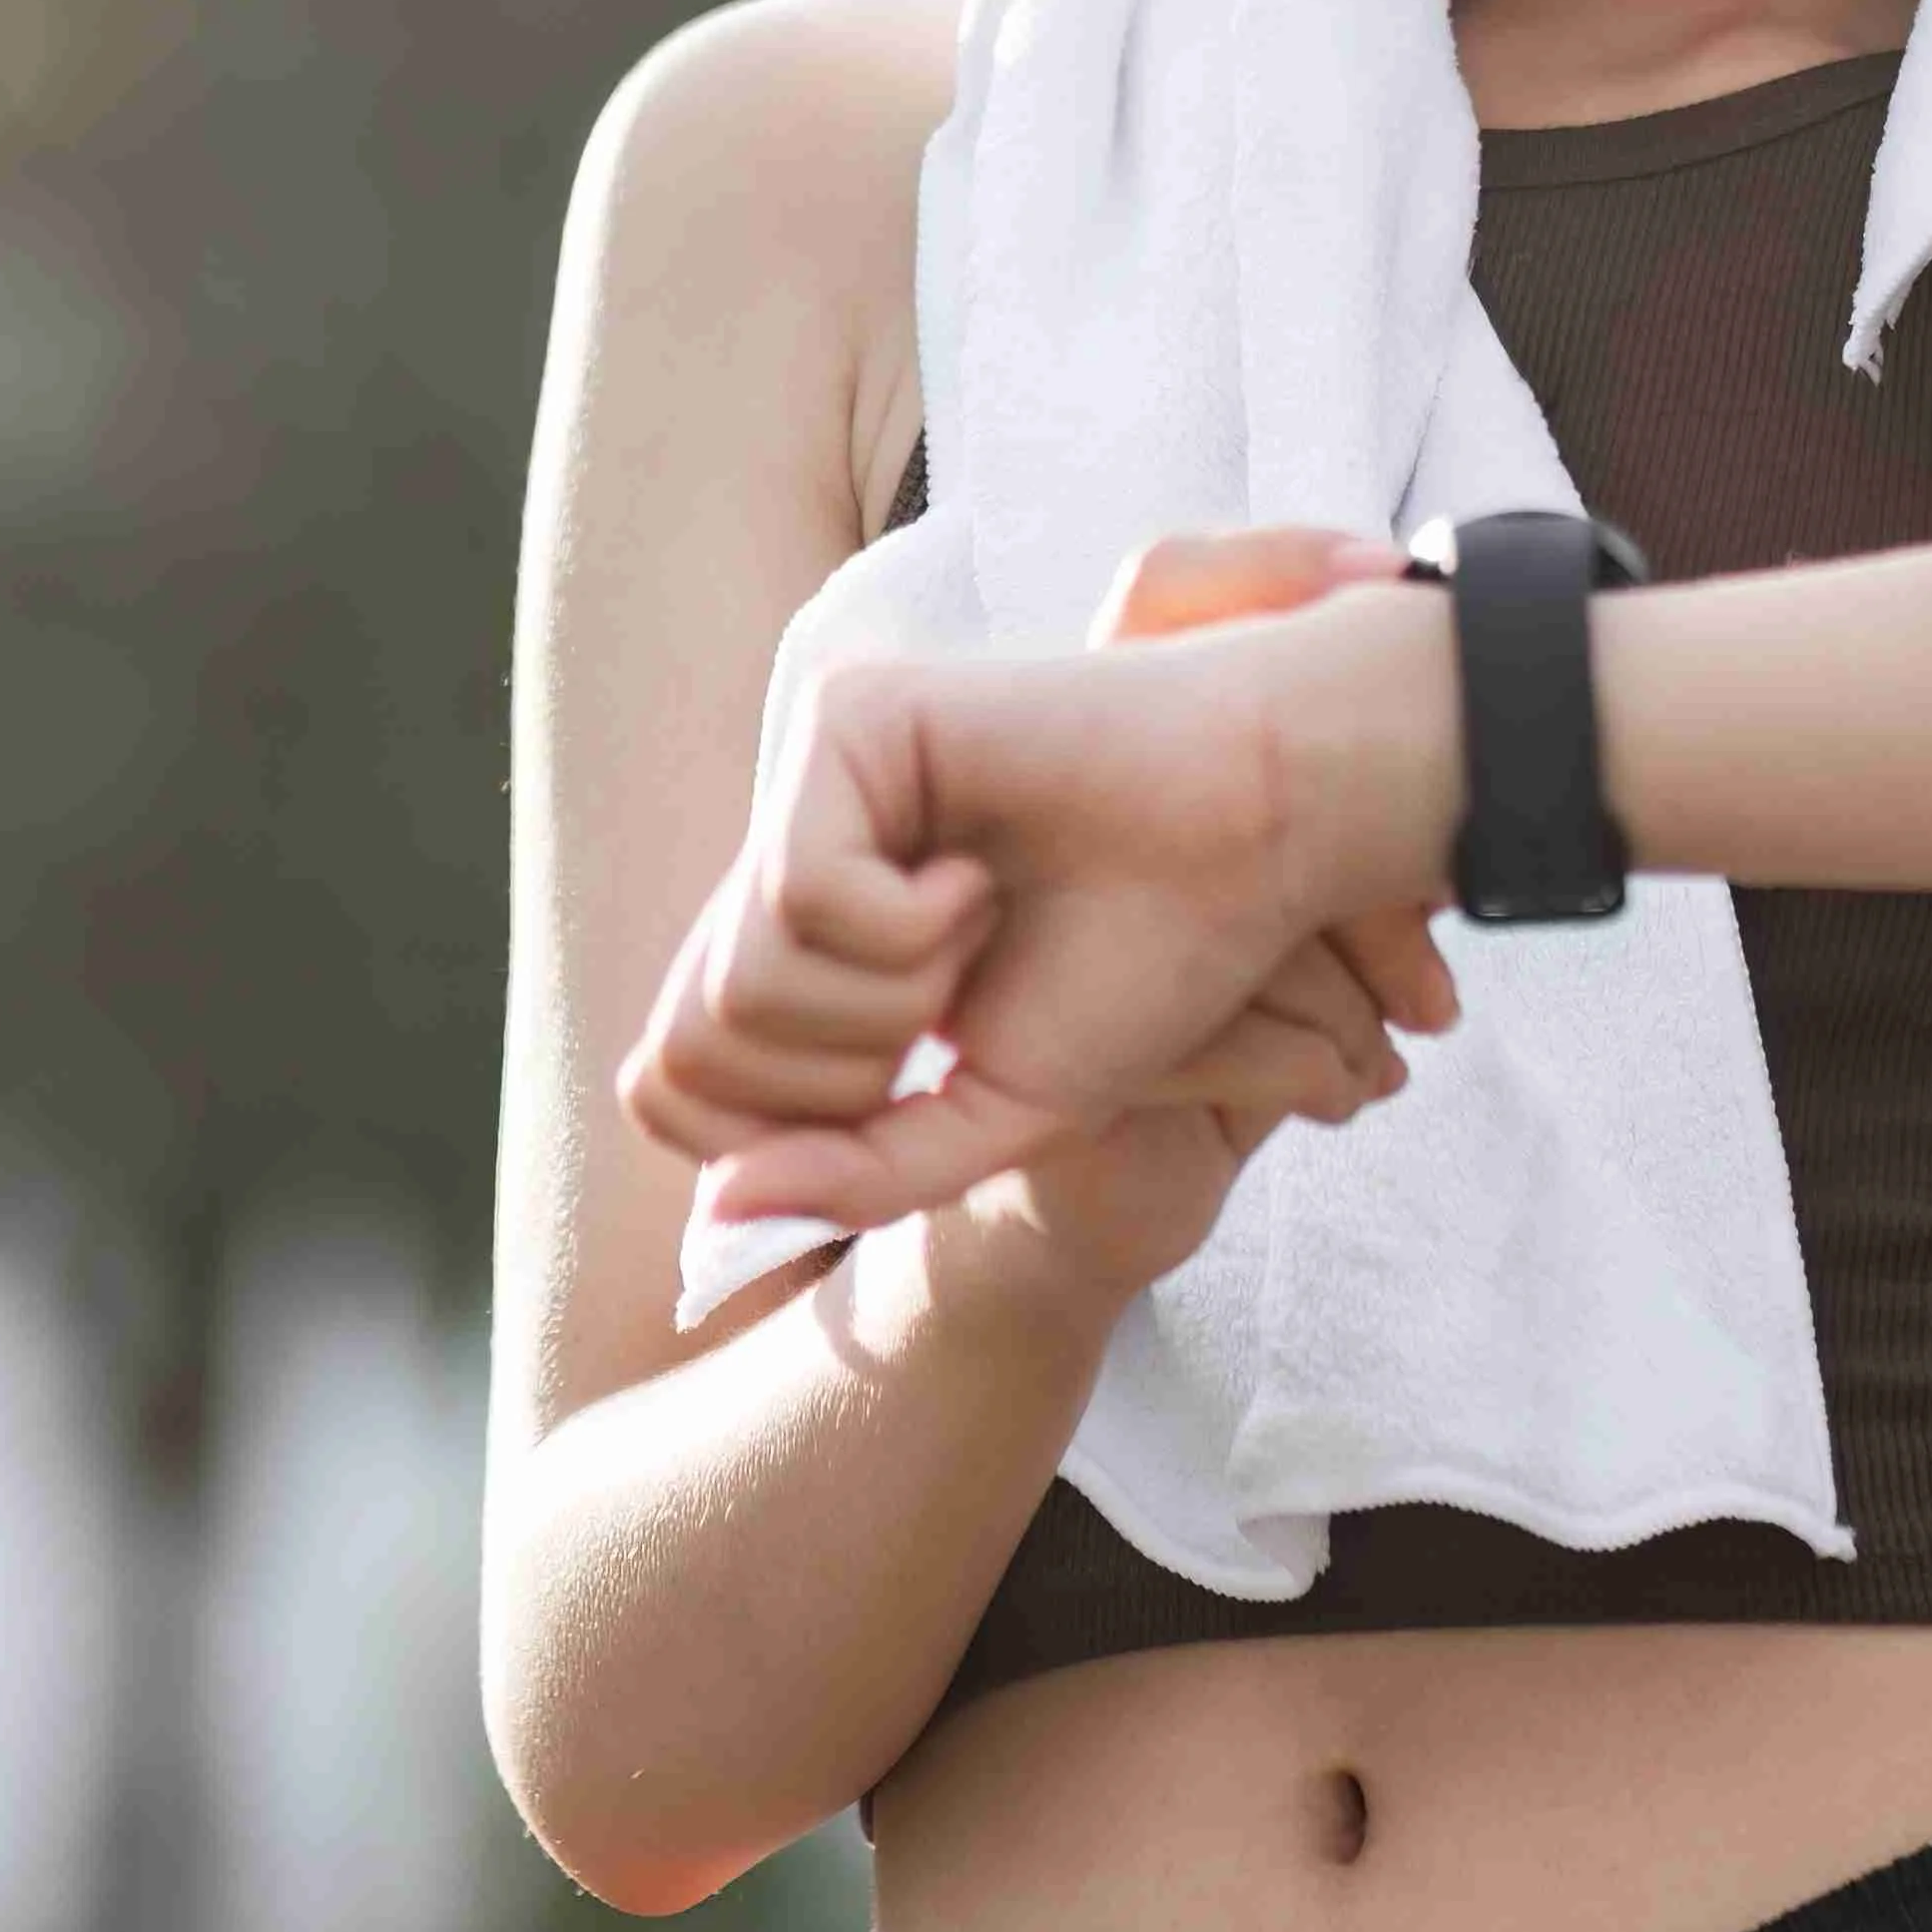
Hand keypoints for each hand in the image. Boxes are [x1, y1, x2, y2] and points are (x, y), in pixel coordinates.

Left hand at [619, 522, 1464, 1230]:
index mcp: (800, 948)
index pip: (670, 1087)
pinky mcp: (842, 718)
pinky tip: (979, 874)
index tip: (913, 1085)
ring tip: (981, 923)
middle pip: (685, 1052)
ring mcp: (803, 785)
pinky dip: (907, 930)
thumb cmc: (1144, 965)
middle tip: (958, 1002)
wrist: (1260, 839)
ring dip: (891, 1001)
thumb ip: (856, 1178)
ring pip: (741, 979)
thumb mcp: (990, 1115)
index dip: (775, 1136)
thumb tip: (714, 1213)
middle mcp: (779, 860)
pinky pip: (801, 891)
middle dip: (843, 1076)